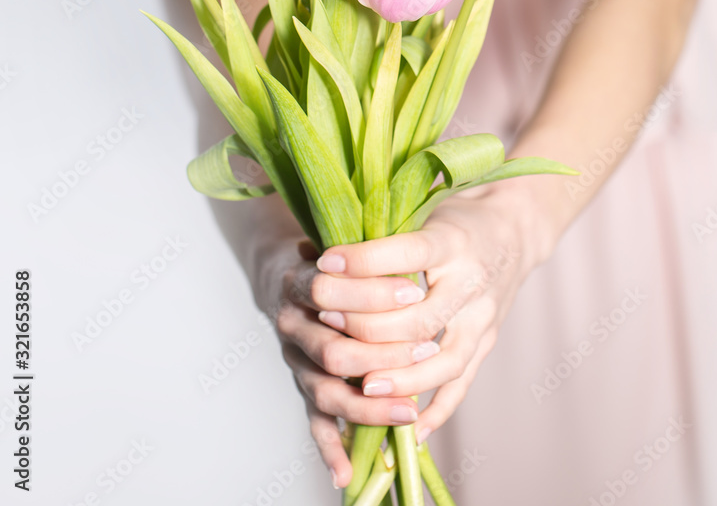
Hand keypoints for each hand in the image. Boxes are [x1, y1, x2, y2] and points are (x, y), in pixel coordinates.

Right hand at [274, 237, 439, 487]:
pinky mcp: (302, 386)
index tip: (415, 293)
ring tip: (407, 413)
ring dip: (367, 407)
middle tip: (425, 352)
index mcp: (300, 283)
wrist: (285, 273)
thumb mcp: (344, 246)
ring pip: (326, 392)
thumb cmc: (330, 258)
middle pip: (331, 350)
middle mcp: (291, 325)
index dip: (372, 294)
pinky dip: (330, 449)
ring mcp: (295, 360)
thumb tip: (411, 259)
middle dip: (380, 355)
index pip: (330, 290)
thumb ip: (368, 253)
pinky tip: (346, 474)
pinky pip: (315, 421)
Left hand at [309, 179, 550, 465]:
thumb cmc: (458, 217)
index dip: (364, 262)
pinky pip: (464, 382)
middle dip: (369, 327)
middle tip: (327, 325)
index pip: (407, 254)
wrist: (514, 228)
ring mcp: (484, 317)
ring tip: (364, 386)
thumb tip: (320, 253)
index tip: (326, 263)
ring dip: (403, 378)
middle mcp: (472, 282)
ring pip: (445, 360)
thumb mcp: (426, 210)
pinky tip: (411, 429)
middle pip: (420, 318)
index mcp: (454, 241)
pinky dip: (438, 410)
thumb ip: (384, 232)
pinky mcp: (488, 340)